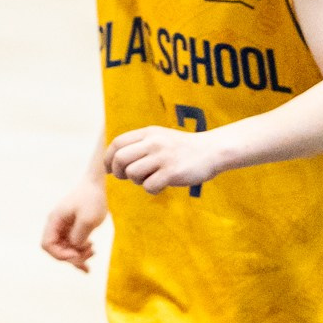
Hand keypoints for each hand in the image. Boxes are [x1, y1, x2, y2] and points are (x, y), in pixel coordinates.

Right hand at [41, 176, 108, 271]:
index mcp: (55, 221)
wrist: (95, 185)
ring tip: (94, 251)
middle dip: (72, 256)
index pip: (47, 244)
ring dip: (78, 255)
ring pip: (65, 249)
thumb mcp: (88, 219)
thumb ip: (79, 236)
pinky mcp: (72, 228)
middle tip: (91, 253)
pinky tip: (91, 254)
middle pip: (56, 249)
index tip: (77, 253)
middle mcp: (56, 225)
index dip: (60, 254)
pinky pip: (72, 245)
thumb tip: (74, 247)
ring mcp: (63, 228)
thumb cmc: (91, 199)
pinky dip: (80, 252)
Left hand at [105, 125, 220, 194]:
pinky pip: (149, 186)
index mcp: (149, 133)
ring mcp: (163, 157)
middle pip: (120, 159)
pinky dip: (152, 189)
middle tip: (126, 177)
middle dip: (118, 171)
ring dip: (136, 181)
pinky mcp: (172, 172)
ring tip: (149, 179)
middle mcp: (154, 143)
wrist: (213, 151)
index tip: (109, 169)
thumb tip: (113, 162)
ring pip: (132, 173)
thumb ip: (139, 144)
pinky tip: (161, 186)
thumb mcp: (160, 137)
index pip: (117, 143)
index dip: (109, 158)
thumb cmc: (182, 148)